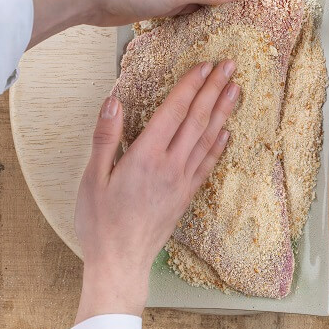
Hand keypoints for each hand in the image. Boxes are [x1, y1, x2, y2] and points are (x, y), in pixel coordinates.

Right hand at [74, 60, 239, 322]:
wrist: (121, 263)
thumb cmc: (101, 223)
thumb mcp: (92, 178)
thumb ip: (106, 137)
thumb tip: (113, 101)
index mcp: (145, 156)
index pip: (174, 111)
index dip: (191, 85)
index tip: (205, 65)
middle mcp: (170, 165)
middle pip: (198, 119)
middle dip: (214, 89)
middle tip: (230, 66)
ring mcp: (182, 181)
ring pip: (208, 138)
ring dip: (223, 111)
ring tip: (236, 90)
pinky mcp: (187, 196)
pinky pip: (208, 164)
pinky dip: (219, 144)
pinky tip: (227, 132)